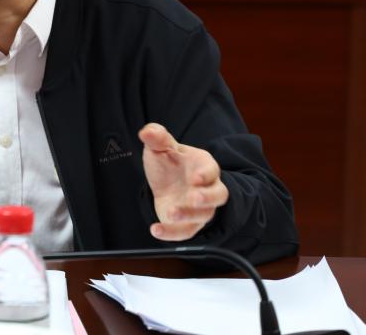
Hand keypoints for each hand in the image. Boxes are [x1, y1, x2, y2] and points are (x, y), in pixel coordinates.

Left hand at [139, 123, 227, 240]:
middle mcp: (207, 189)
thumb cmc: (169, 162)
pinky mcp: (187, 224)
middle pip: (218, 196)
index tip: (195, 178)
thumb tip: (147, 131)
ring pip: (203, 216)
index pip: (212, 171)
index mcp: (203, 166)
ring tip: (171, 213)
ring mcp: (199, 208)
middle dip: (208, 198)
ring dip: (188, 216)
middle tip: (194, 198)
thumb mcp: (161, 147)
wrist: (166, 182)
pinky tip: (156, 230)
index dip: (206, 175)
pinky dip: (171, 233)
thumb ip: (157, 137)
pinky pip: (185, 233)